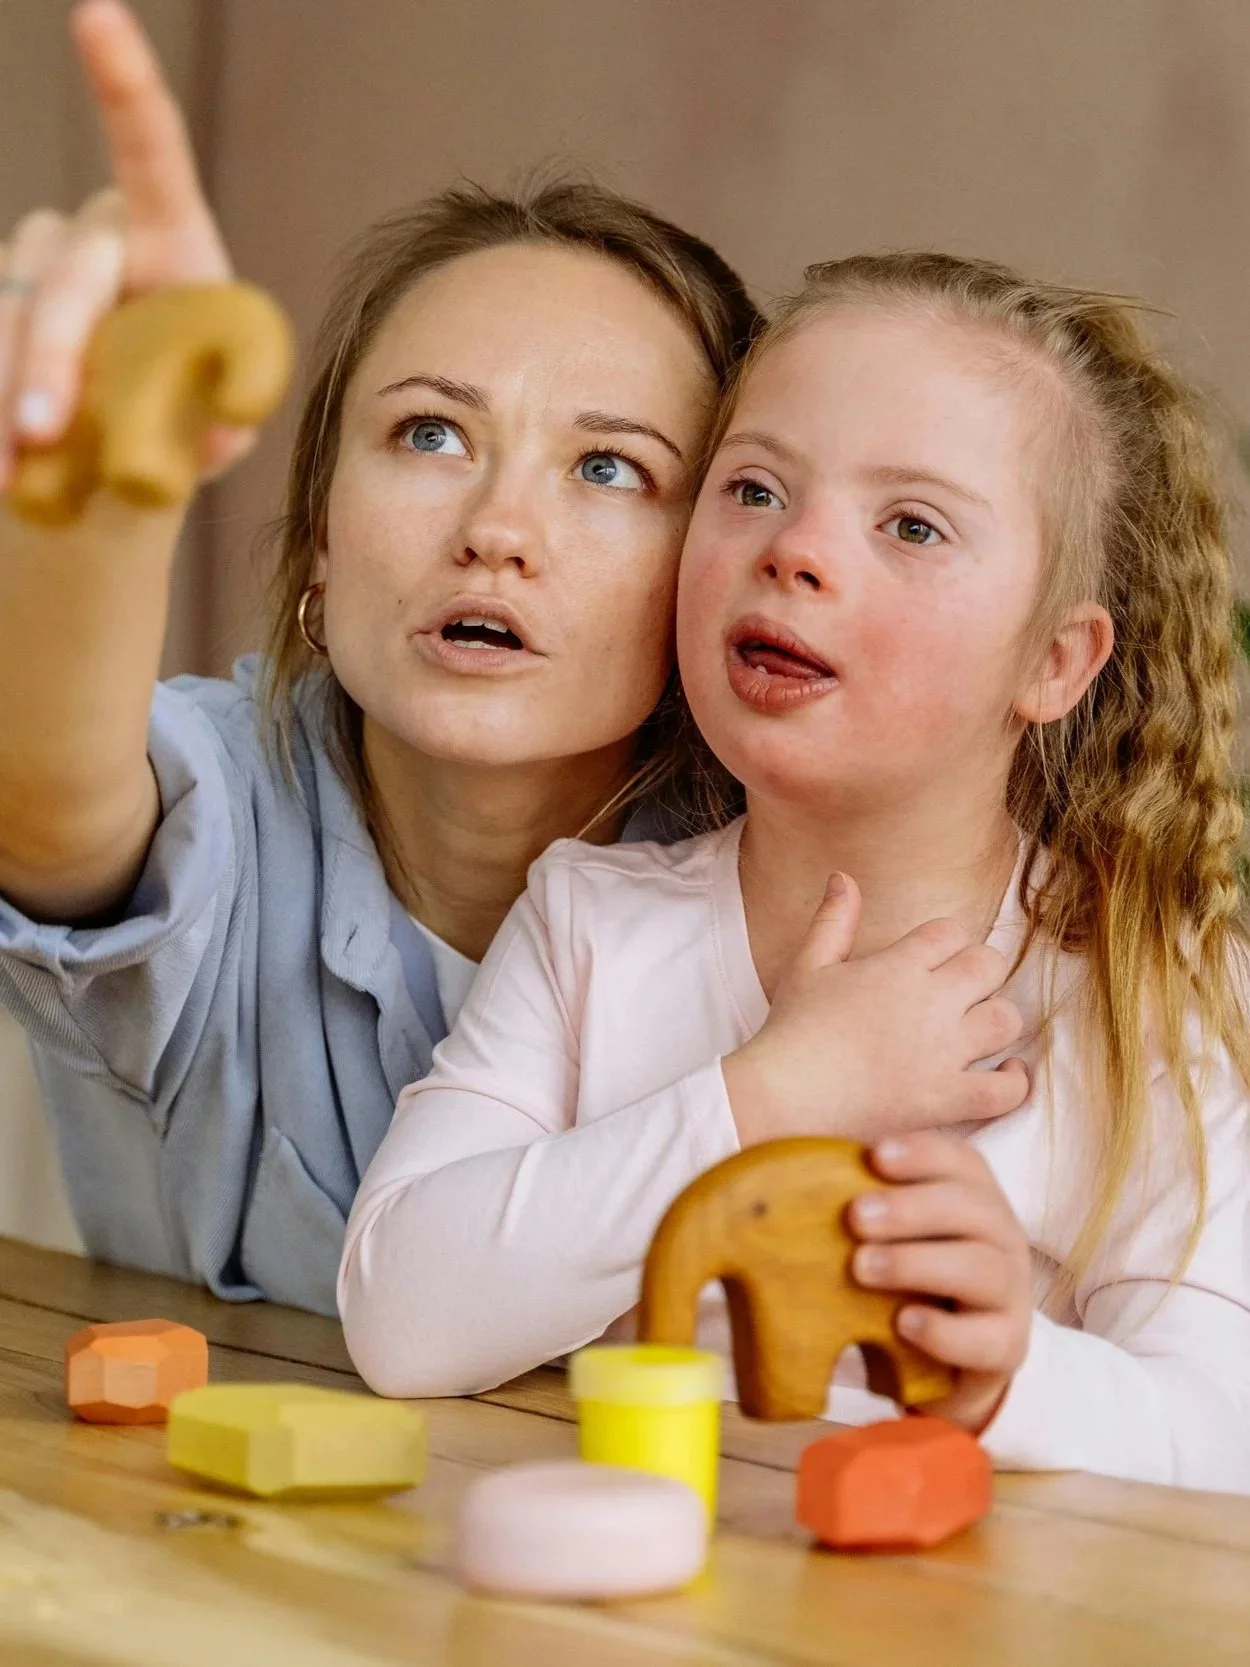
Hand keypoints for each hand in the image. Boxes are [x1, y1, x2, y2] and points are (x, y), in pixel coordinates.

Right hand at [0, 0, 249, 492]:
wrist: (121, 454)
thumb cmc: (185, 421)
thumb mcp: (221, 425)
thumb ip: (229, 420)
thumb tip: (221, 432)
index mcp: (167, 239)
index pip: (150, 153)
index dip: (125, 86)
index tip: (96, 16)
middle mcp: (89, 239)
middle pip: (63, 281)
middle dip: (48, 358)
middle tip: (43, 430)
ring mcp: (25, 270)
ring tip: (4, 481)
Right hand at [723, 872, 1028, 1146]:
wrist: (784, 1097)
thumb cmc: (792, 1031)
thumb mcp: (808, 965)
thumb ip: (833, 920)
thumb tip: (843, 876)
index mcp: (898, 965)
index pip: (950, 932)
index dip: (947, 943)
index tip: (937, 959)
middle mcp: (930, 1002)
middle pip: (988, 966)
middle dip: (981, 972)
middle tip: (966, 989)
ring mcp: (943, 1052)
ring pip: (1005, 1020)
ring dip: (998, 1020)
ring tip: (981, 1028)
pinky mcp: (947, 1099)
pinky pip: (1004, 1090)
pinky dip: (1014, 1082)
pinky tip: (1005, 1075)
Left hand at [849, 1130, 1032, 1433]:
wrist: (942, 1360)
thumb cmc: (907, 1279)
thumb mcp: (891, 1235)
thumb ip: (866, 1205)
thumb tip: (792, 1179)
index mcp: (974, 1198)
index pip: (961, 1162)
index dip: (922, 1153)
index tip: (875, 1155)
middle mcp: (1001, 1238)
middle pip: (971, 1208)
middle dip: (910, 1207)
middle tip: (855, 1216)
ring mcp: (1010, 1293)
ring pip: (980, 1268)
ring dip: (916, 1263)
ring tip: (861, 1267)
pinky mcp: (1006, 1347)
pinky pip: (985, 1339)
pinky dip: (942, 1331)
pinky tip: (902, 1323)